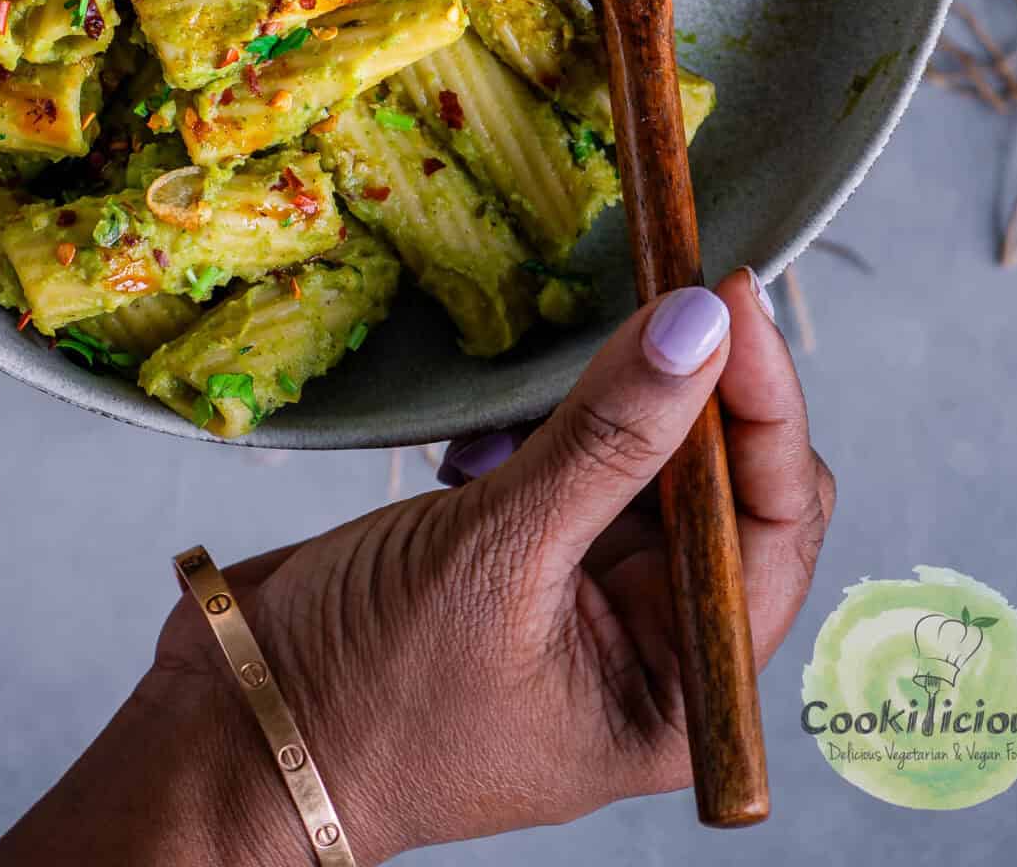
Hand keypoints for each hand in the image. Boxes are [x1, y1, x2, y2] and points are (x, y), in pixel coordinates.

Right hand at [147, 271, 830, 862]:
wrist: (241, 725)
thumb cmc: (371, 690)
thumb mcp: (497, 556)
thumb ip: (607, 438)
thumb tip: (697, 327)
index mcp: (688, 690)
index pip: (774, 525)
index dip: (765, 405)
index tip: (724, 292)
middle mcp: (662, 643)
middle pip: (728, 482)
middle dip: (685, 394)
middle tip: (647, 292)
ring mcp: (597, 594)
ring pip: (653, 457)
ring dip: (600, 410)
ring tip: (514, 428)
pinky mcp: (534, 549)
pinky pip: (580, 457)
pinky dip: (542, 428)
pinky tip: (475, 455)